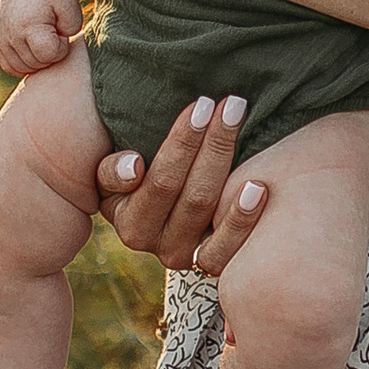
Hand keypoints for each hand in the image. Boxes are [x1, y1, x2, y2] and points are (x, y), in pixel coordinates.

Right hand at [0, 0, 81, 73]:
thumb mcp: (69, 3)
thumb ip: (73, 27)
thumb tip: (61, 43)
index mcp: (29, 26)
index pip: (49, 54)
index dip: (62, 46)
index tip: (61, 31)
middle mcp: (12, 37)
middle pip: (38, 64)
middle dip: (51, 52)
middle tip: (53, 33)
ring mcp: (3, 41)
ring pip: (24, 68)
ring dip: (38, 59)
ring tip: (43, 39)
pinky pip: (10, 67)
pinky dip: (23, 63)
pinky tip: (32, 49)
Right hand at [97, 94, 271, 276]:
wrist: (160, 204)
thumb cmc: (134, 173)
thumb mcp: (110, 171)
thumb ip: (112, 170)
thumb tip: (133, 167)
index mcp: (129, 222)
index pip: (160, 179)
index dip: (182, 143)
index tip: (202, 105)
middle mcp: (156, 245)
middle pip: (193, 194)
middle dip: (214, 145)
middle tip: (234, 105)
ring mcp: (185, 256)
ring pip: (211, 213)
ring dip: (232, 170)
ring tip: (248, 136)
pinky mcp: (210, 263)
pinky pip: (228, 249)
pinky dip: (244, 219)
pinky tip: (259, 187)